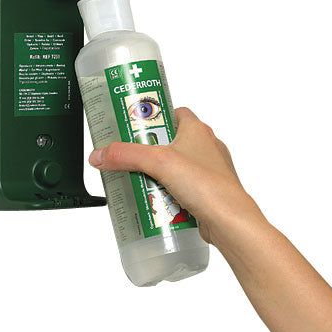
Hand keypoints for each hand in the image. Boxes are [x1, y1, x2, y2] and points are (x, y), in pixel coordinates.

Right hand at [88, 106, 260, 244]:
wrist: (229, 220)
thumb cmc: (208, 185)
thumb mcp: (159, 162)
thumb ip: (127, 156)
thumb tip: (102, 154)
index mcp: (197, 129)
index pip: (172, 111)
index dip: (153, 114)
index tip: (133, 123)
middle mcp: (205, 146)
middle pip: (169, 140)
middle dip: (149, 150)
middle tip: (130, 156)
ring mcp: (206, 169)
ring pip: (175, 165)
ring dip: (157, 173)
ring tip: (138, 179)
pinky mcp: (205, 190)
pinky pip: (182, 185)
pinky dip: (167, 191)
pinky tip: (154, 199)